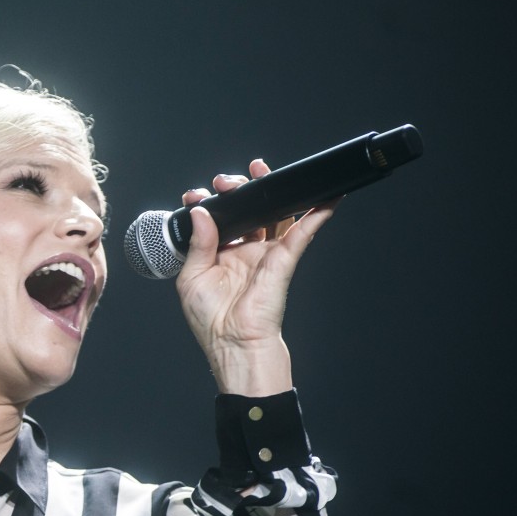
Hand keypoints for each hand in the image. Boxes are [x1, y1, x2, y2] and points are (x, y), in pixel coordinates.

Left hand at [175, 160, 337, 394]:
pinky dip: (315, 214)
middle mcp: (243, 251)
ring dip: (272, 190)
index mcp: (218, 254)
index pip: (218, 220)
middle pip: (248, 211)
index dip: (210, 203)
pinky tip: (324, 198)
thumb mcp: (192, 277)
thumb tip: (199, 212)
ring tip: (260, 170)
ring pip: (274, 214)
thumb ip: (198, 243)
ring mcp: (264, 253)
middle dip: (239, 189)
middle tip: (227, 181)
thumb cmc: (211, 320)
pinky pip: (302, 233)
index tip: (198, 194)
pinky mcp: (283, 259)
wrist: (234, 344)